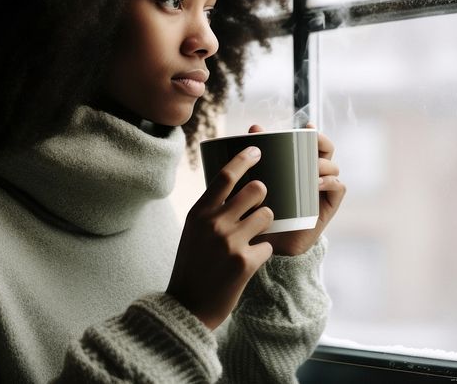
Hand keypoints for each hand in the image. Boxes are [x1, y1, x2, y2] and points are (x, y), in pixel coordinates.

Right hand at [167, 146, 275, 329]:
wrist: (187, 307)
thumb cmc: (192, 266)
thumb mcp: (192, 232)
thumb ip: (209, 211)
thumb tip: (233, 187)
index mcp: (198, 213)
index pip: (225, 175)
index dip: (244, 159)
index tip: (257, 149)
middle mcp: (213, 223)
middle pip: (255, 190)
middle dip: (261, 195)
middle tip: (258, 205)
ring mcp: (230, 242)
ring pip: (266, 214)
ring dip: (265, 224)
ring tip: (253, 237)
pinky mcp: (245, 262)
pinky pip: (268, 245)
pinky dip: (262, 253)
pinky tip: (248, 264)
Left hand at [251, 122, 346, 255]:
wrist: (267, 241)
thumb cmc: (259, 208)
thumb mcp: (255, 180)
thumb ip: (256, 154)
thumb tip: (255, 127)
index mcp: (298, 165)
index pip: (313, 143)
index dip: (314, 133)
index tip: (307, 127)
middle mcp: (313, 175)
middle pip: (327, 151)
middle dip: (322, 143)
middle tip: (311, 142)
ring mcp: (322, 190)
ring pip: (333, 167)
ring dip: (324, 163)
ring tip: (310, 167)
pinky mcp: (327, 206)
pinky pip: (339, 187)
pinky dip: (331, 181)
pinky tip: (317, 182)